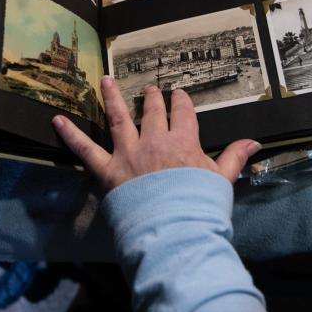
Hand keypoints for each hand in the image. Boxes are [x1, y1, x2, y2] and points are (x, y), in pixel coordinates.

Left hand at [52, 76, 261, 191]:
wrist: (174, 230)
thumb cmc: (200, 206)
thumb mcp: (222, 180)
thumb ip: (235, 157)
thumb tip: (255, 141)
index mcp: (183, 141)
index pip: (182, 113)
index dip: (181, 102)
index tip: (178, 93)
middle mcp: (154, 140)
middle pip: (152, 112)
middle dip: (152, 98)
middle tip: (149, 89)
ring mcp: (128, 153)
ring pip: (118, 118)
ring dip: (111, 97)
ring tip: (106, 80)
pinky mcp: (107, 170)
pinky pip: (85, 149)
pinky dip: (70, 134)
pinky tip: (56, 119)